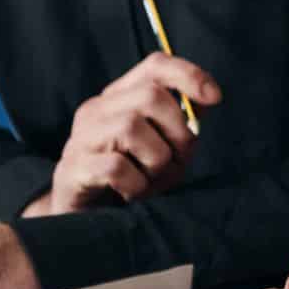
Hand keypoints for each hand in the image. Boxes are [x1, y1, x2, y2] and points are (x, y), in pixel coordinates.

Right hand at [36, 53, 221, 214]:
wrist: (84, 222)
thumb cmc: (131, 180)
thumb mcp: (164, 147)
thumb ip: (184, 122)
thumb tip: (209, 98)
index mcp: (120, 98)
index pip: (155, 65)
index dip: (189, 75)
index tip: (215, 98)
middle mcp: (96, 110)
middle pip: (151, 96)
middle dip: (178, 131)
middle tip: (177, 162)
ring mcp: (80, 138)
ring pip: (132, 127)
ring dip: (156, 161)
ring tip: (150, 180)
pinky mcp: (72, 169)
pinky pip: (116, 166)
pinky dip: (136, 184)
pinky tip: (131, 195)